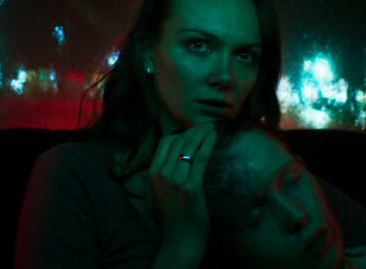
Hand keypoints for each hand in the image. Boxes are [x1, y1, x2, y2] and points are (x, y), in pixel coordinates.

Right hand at [145, 122, 217, 253]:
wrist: (180, 240)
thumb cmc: (171, 218)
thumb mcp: (154, 194)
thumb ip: (157, 177)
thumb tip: (165, 159)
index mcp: (152, 174)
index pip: (165, 142)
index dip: (180, 133)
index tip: (193, 132)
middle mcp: (161, 174)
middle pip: (178, 141)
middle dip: (193, 130)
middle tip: (205, 126)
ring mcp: (176, 180)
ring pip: (189, 146)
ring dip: (202, 133)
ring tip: (212, 128)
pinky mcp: (191, 187)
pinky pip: (200, 158)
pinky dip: (208, 143)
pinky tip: (214, 137)